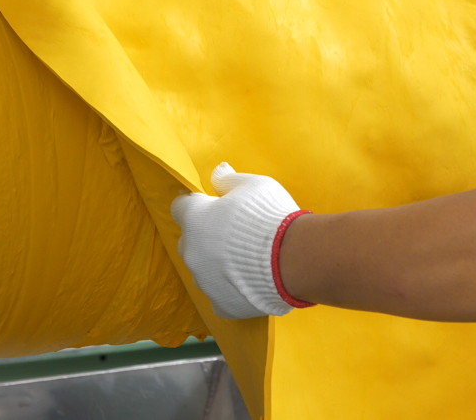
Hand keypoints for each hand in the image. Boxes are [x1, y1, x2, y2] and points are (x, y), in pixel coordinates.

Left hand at [170, 162, 312, 318]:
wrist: (295, 259)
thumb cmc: (271, 215)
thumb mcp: (254, 185)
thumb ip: (229, 180)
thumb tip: (218, 171)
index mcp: (195, 219)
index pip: (181, 207)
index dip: (196, 204)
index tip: (209, 204)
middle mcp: (192, 252)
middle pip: (190, 241)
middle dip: (205, 236)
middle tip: (232, 233)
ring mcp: (205, 281)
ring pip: (203, 270)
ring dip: (217, 264)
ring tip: (246, 259)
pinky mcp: (221, 304)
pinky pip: (219, 295)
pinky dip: (230, 289)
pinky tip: (248, 282)